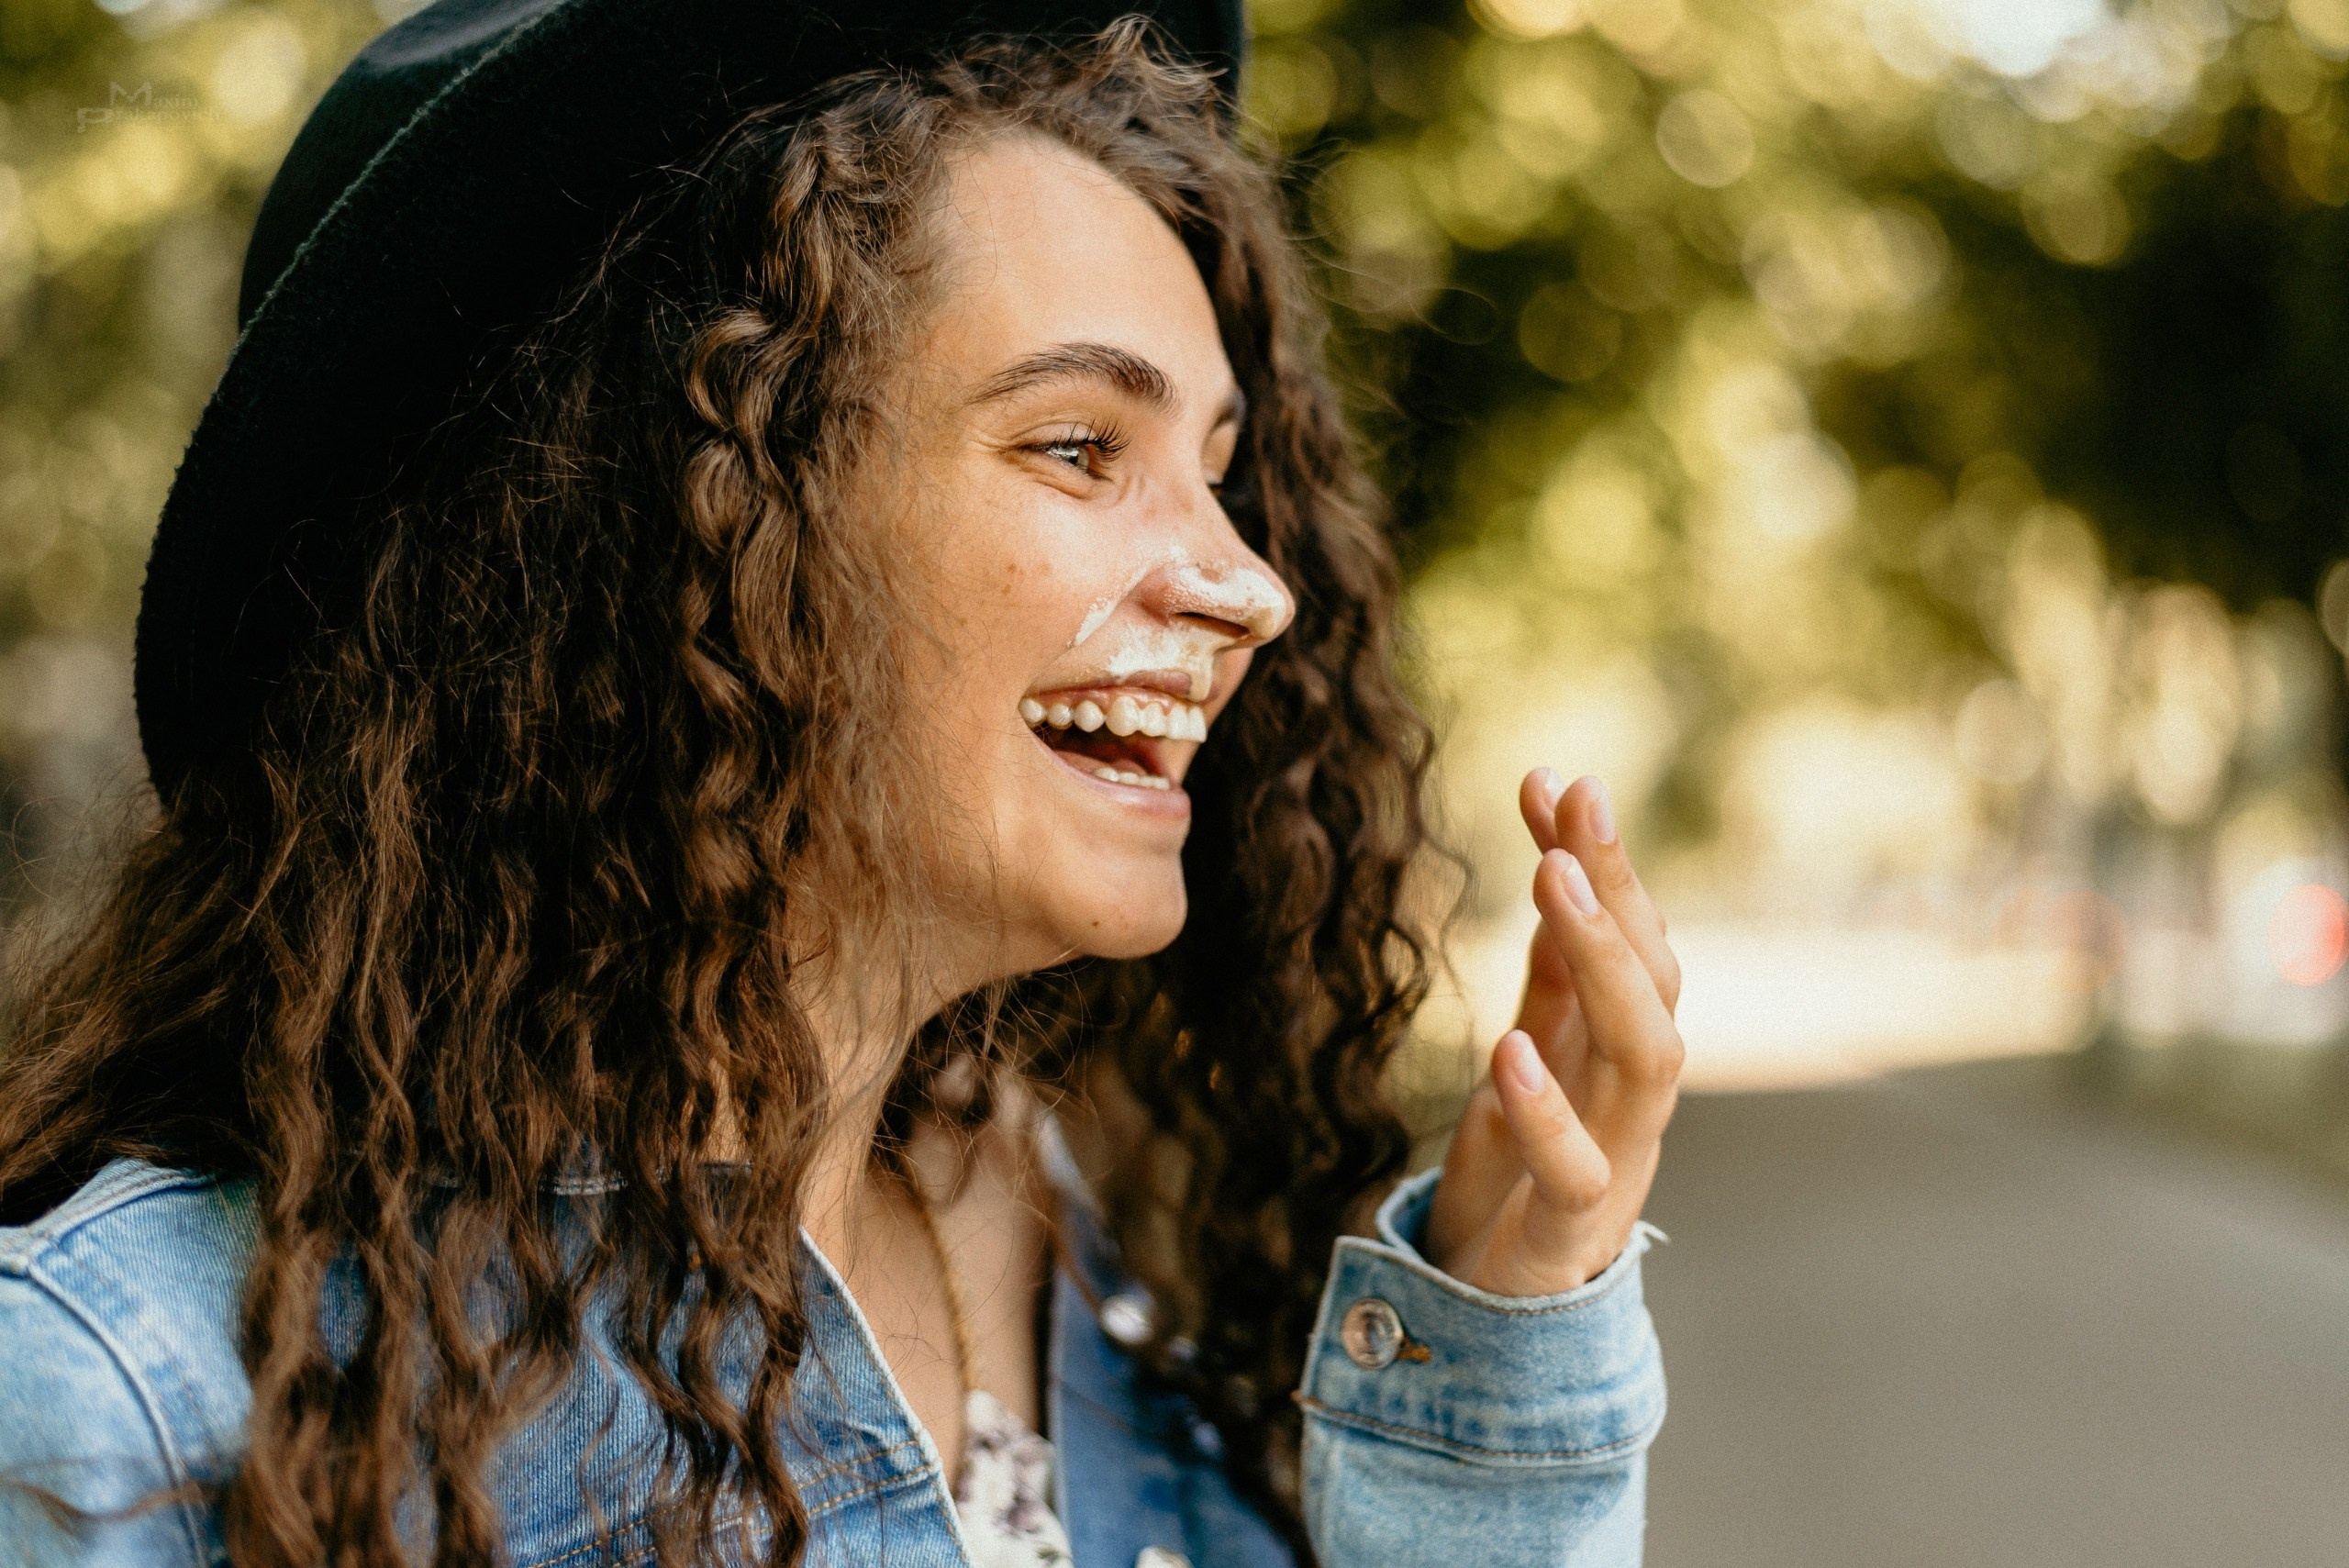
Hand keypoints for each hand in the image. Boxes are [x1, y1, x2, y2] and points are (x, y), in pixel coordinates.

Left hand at [1426, 771, 1683, 1296]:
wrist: (1492, 1310)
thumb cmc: (1524, 1169)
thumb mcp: (1530, 1045)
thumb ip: (1549, 961)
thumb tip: (1557, 838)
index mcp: (1621, 1050)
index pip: (1635, 939)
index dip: (1603, 861)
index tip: (1554, 779)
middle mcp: (1634, 1099)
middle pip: (1655, 983)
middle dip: (1620, 891)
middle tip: (1575, 809)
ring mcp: (1615, 1163)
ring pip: (1645, 1059)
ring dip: (1605, 965)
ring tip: (1554, 884)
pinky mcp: (1570, 1232)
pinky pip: (1575, 1170)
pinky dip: (1547, 1111)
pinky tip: (1509, 1052)